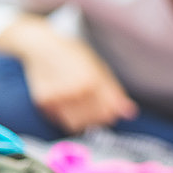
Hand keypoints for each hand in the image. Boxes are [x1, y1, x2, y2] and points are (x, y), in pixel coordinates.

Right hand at [0, 16, 137, 133]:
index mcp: (92, 81)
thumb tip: (131, 113)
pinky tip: (67, 103)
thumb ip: (115, 92)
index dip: (111, 114)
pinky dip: (66, 116)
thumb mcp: (99, 68)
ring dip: (82, 120)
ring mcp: (58, 98)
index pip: (108, 112)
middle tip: (94, 107)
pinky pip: (60, 120)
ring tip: (80, 106)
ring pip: (77, 125)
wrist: (41, 47)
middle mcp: (75, 91)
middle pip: (94, 120)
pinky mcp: (43, 103)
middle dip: (98, 117)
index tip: (110, 111)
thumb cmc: (73, 55)